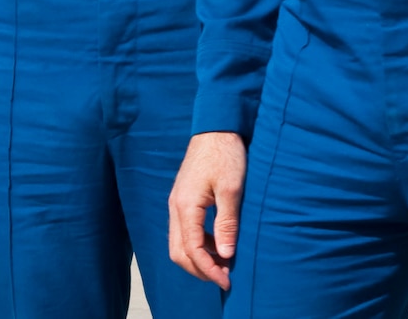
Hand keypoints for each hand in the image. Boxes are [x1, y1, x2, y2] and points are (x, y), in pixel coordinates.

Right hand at [169, 131, 246, 289]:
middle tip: (224, 277)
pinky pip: (185, 230)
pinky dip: (199, 243)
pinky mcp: (183, 198)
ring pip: (180, 242)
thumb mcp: (231, 189)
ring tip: (224, 263)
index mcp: (185, 206)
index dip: (208, 270)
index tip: (227, 281)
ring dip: (199, 257)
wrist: (216, 126)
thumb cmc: (225, 154)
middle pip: (179, 252)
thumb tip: (226, 255)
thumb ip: (227, 223)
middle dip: (200, 269)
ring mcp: (177, 202)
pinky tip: (218, 243)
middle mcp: (176, 207)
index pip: (192, 250)